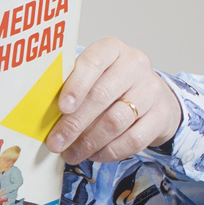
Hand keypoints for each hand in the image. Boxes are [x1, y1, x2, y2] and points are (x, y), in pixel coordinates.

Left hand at [43, 37, 178, 161]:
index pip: (93, 62)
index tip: (61, 108)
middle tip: (56, 143)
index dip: (76, 86)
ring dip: (89, 142)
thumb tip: (42, 115)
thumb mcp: (92, 77)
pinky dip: (110, 151)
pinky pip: (134, 139)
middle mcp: (135, 65)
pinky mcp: (161, 116)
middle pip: (101, 96)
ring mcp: (151, 90)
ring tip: (72, 154)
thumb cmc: (111, 85)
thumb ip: (70, 87)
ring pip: (116, 120)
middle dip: (74, 124)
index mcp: (112, 49)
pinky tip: (95, 155)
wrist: (153, 97)